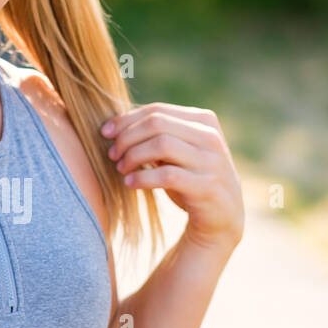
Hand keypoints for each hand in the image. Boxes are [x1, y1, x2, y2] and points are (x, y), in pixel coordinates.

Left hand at [101, 102, 243, 250]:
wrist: (222, 216)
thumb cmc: (191, 179)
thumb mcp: (178, 152)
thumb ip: (157, 135)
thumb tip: (115, 124)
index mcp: (204, 120)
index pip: (156, 111)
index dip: (126, 120)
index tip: (105, 133)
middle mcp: (210, 137)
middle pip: (156, 124)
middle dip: (127, 137)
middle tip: (112, 154)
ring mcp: (211, 161)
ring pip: (161, 144)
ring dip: (133, 156)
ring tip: (121, 168)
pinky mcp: (207, 187)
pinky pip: (167, 175)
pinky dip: (142, 178)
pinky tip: (129, 183)